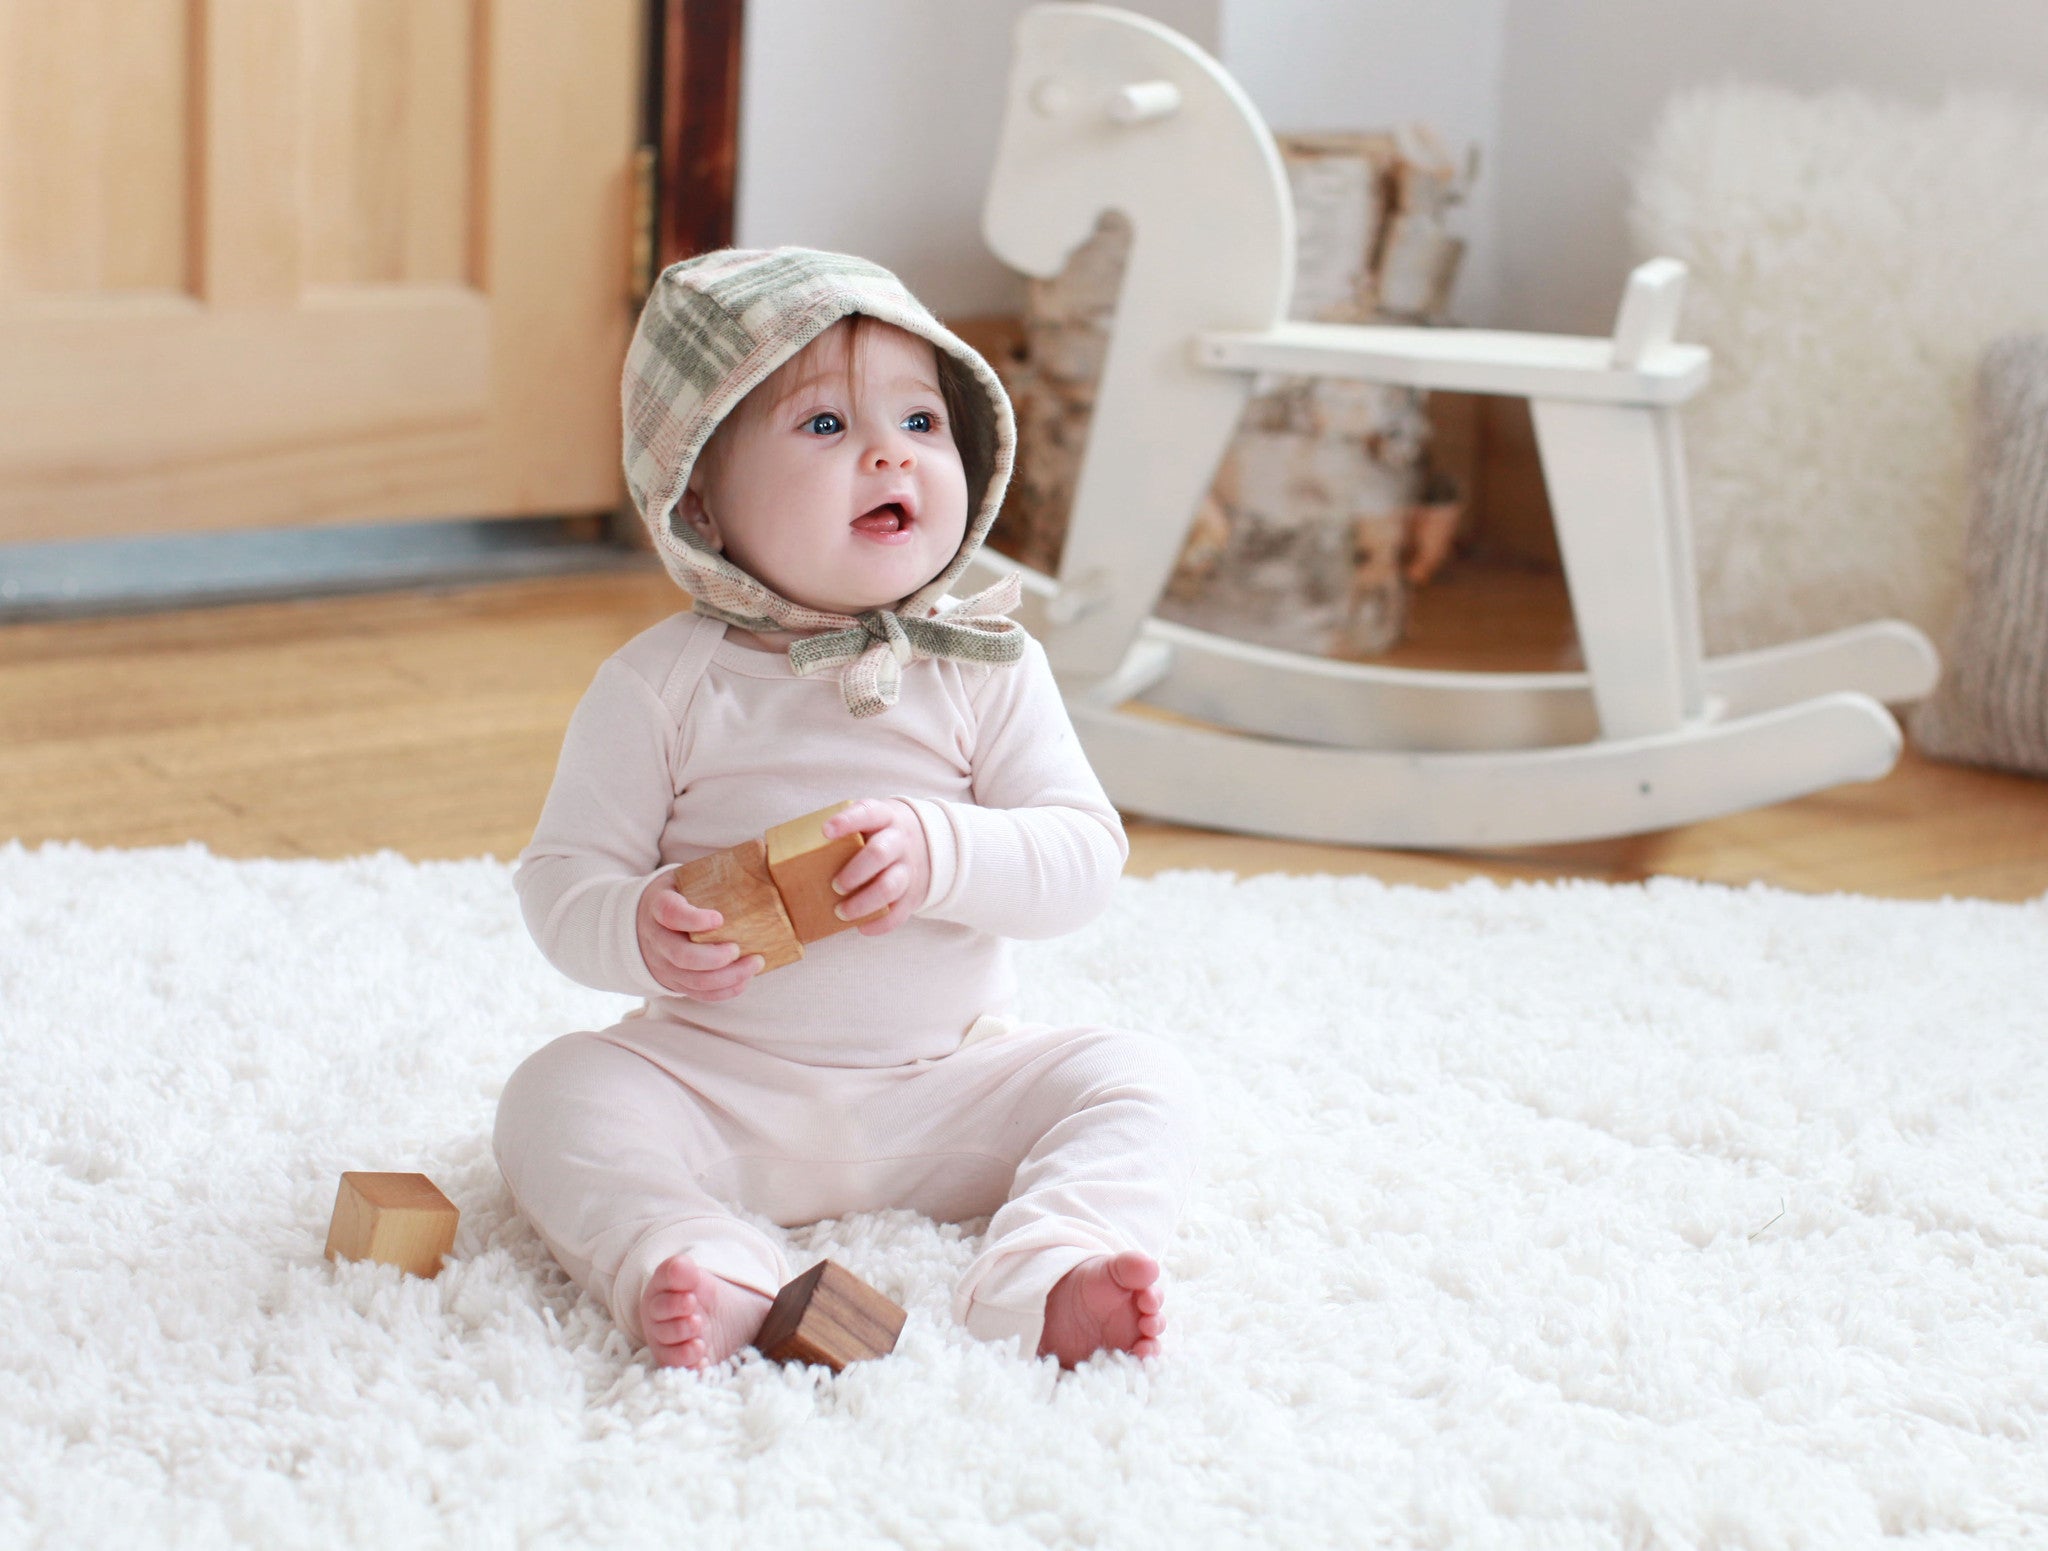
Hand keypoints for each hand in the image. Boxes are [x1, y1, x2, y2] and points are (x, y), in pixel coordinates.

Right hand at [635, 869, 765, 1000]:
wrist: (641, 921)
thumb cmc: (676, 895)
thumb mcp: (682, 877)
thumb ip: (712, 872)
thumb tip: (766, 851)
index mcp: (658, 906)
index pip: (669, 913)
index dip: (693, 919)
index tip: (719, 918)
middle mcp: (656, 938)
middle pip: (682, 956)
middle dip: (715, 958)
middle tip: (740, 949)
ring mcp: (663, 963)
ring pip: (693, 980)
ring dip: (727, 977)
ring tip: (755, 964)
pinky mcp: (673, 980)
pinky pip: (698, 994)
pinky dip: (723, 991)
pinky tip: (744, 980)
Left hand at [821, 798, 930, 936]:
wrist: (925, 842)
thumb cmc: (878, 833)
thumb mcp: (868, 820)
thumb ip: (842, 830)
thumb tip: (783, 848)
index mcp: (884, 817)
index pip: (867, 813)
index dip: (847, 821)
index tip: (825, 831)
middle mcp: (899, 841)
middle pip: (880, 853)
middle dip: (855, 872)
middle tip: (835, 885)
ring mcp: (908, 868)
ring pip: (891, 886)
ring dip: (863, 902)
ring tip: (840, 912)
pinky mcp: (913, 894)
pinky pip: (900, 912)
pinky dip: (880, 923)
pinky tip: (862, 928)